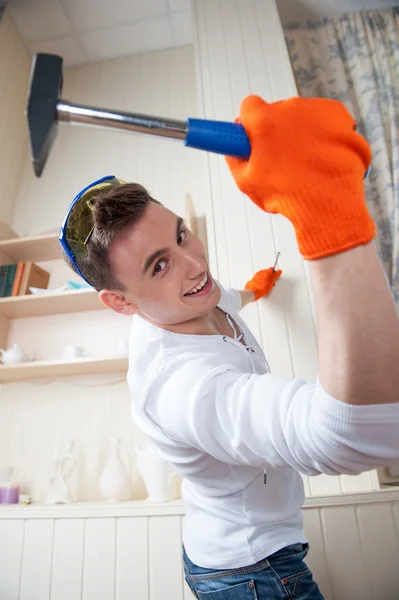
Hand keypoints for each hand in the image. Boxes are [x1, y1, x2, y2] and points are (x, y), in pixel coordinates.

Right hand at [226, 95, 374, 259]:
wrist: (329, 200)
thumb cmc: (288, 194)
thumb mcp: (247, 183)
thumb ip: (236, 159)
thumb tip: (233, 149)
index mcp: (263, 120)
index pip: (249, 107)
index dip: (250, 123)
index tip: (253, 137)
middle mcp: (289, 108)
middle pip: (277, 112)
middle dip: (277, 131)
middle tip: (281, 159)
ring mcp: (316, 109)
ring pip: (302, 116)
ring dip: (302, 132)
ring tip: (307, 163)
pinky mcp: (338, 114)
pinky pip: (326, 119)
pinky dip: (324, 132)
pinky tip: (324, 155)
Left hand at [245, 268, 281, 300]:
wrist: (252, 292)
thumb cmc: (261, 288)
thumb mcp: (271, 282)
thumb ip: (275, 276)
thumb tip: (279, 271)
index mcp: (266, 272)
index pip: (272, 269)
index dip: (275, 272)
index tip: (277, 275)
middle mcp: (261, 272)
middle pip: (267, 272)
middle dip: (270, 276)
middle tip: (273, 281)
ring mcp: (256, 275)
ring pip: (263, 275)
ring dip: (266, 278)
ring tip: (268, 285)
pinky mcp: (253, 279)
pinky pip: (259, 278)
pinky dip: (262, 281)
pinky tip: (263, 286)